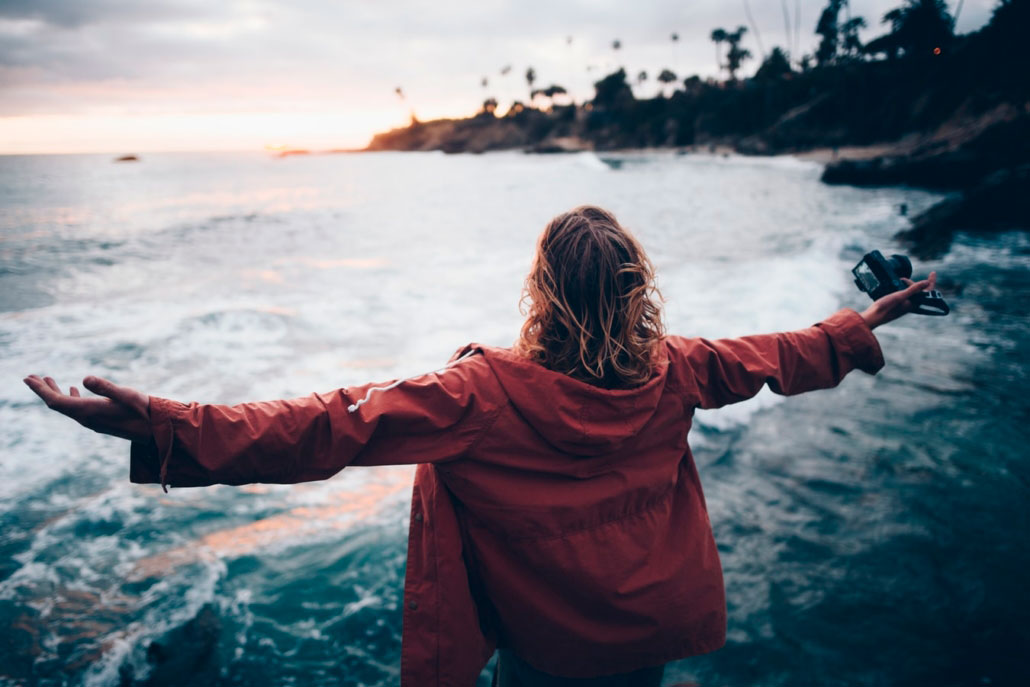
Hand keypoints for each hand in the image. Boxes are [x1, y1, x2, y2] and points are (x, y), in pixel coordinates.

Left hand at [23, 375, 151, 441]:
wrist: (156, 430)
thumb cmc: (144, 410)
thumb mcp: (125, 394)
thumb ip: (105, 387)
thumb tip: (84, 378)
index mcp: (89, 411)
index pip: (56, 401)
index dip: (40, 390)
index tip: (27, 378)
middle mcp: (87, 418)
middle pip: (58, 404)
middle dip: (43, 390)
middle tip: (29, 377)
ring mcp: (93, 421)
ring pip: (67, 406)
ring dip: (55, 393)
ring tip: (46, 379)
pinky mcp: (100, 420)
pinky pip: (78, 409)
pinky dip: (70, 397)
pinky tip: (73, 389)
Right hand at [860, 271, 936, 329]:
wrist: (872, 317)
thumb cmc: (885, 307)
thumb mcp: (900, 296)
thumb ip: (914, 289)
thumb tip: (927, 282)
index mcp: (914, 303)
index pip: (927, 291)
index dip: (931, 282)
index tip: (933, 273)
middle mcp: (910, 305)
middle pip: (917, 291)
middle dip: (912, 283)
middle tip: (902, 279)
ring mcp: (903, 305)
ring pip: (909, 292)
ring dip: (906, 285)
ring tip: (898, 281)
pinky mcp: (896, 305)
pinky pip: (902, 295)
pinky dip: (900, 289)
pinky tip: (893, 287)